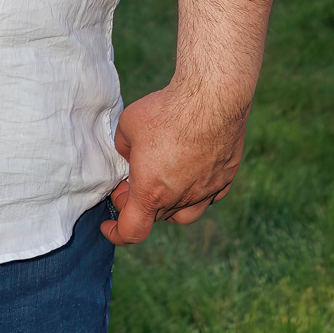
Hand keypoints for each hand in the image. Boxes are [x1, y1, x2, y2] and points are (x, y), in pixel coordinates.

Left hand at [101, 81, 248, 243]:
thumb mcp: (127, 126)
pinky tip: (188, 173)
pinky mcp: (226, 178)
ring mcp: (207, 191)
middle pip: (156, 216)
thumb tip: (130, 156)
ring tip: (160, 181)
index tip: (108, 226)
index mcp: (151, 192)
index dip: (116, 233)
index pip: (132, 230)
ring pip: (185, 213)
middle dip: (138, 203)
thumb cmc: (166, 111)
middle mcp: (181, 199)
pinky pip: (208, 196)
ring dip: (167, 204)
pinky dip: (194, 192)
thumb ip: (124, 148)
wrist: (211, 99)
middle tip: (130, 180)